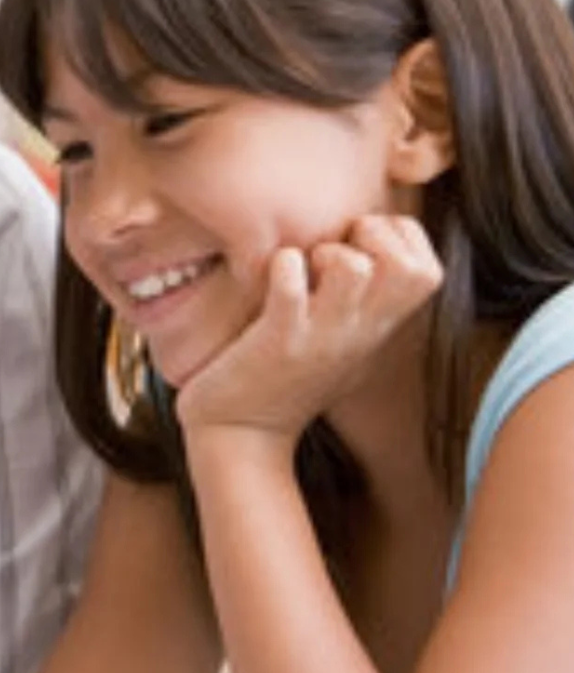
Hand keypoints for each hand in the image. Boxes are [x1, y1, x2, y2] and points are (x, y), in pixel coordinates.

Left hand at [175, 214, 442, 443]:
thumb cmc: (289, 379)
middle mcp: (360, 332)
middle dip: (374, 236)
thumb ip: (369, 304)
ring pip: (354, 267)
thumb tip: (378, 251)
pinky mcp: (277, 340)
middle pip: (412, 268)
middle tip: (333, 254)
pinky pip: (289, 285)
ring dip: (327, 251)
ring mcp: (321, 336)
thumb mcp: (347, 343)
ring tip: (304, 271)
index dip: (400, 239)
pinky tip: (270, 280)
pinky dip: (280, 268)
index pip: (430, 269)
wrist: (242, 436)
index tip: (360, 244)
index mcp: (379, 328)